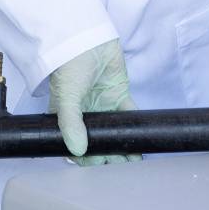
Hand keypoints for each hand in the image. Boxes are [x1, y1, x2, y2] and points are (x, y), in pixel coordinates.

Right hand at [47, 39, 138, 165]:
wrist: (87, 40)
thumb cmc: (69, 66)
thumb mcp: (66, 97)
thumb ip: (71, 124)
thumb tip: (78, 151)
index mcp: (67, 118)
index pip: (76, 144)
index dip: (87, 158)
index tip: (99, 166)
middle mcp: (85, 114)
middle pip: (98, 140)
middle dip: (109, 156)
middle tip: (121, 169)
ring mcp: (104, 105)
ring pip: (115, 131)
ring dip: (124, 144)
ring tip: (134, 161)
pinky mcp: (119, 94)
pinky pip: (129, 113)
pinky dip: (135, 125)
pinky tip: (142, 138)